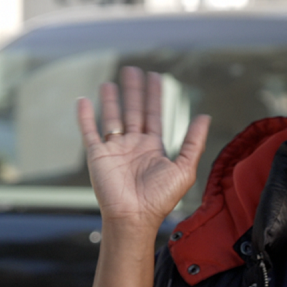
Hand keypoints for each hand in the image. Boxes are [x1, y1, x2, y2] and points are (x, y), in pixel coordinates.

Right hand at [76, 67, 209, 228]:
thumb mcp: (183, 169)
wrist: (134, 217)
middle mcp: (133, 145)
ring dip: (111, 99)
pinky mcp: (97, 155)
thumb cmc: (160, 198)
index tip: (155, 77)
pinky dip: (85, 117)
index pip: (154, 115)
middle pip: (133, 111)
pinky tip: (82, 101)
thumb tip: (204, 115)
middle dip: (134, 91)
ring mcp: (115, 150)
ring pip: (112, 117)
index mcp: (153, 147)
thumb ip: (193, 142)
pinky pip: (90, 132)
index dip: (155, 96)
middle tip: (133, 69)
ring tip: (110, 81)